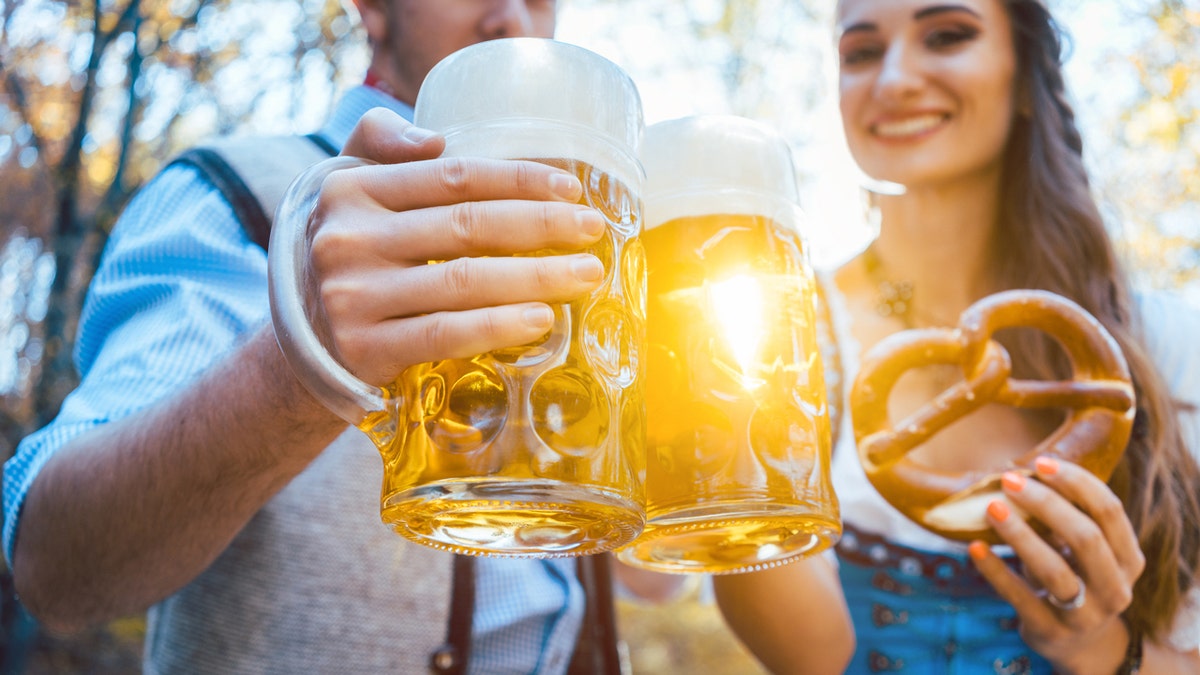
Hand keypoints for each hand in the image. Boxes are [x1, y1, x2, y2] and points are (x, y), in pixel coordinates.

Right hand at [308, 107, 606, 385]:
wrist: (303, 340)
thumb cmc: (348, 253)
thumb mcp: (346, 188)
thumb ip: (379, 142)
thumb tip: (435, 142)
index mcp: (350, 189)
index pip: (453, 177)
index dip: (520, 180)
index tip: (573, 188)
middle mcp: (346, 239)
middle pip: (467, 225)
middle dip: (542, 225)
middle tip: (594, 230)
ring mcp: (353, 297)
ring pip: (464, 281)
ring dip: (537, 277)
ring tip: (586, 275)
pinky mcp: (364, 350)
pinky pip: (446, 334)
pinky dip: (498, 326)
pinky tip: (543, 319)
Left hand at [969, 457, 1144, 673]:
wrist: (1079, 644)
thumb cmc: (1077, 579)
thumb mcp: (1084, 553)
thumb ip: (1067, 519)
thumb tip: (1023, 473)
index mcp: (1128, 559)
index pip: (1110, 511)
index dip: (1077, 482)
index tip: (1041, 462)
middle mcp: (1114, 588)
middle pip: (1085, 537)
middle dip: (1047, 504)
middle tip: (1010, 480)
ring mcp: (1084, 614)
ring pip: (1054, 569)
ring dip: (1021, 535)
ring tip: (992, 508)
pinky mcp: (1050, 630)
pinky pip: (1019, 596)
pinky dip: (995, 570)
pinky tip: (974, 548)